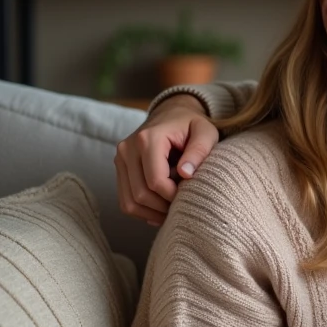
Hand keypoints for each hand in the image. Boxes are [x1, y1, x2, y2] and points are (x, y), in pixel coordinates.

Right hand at [114, 94, 217, 225]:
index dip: (172, 197)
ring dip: (151, 213)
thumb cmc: (193, 125)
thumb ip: (199, 151)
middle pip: (140, 194)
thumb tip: (186, 174)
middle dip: (163, 208)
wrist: (172, 114)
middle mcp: (127, 149)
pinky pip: (125, 199)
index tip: (189, 197)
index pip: (155, 181)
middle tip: (183, 207)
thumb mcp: (206, 132)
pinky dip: (142, 211)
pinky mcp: (120, 169)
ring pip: (129, 201)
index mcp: (148, 138)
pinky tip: (161, 210)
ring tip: (173, 211)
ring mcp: (120, 159)